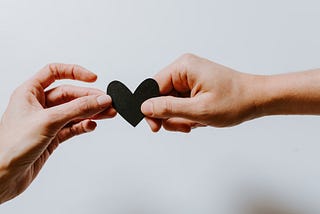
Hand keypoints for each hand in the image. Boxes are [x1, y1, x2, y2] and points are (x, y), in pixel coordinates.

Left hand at [0, 64, 115, 202]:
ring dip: (91, 112)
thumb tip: (99, 99)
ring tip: (108, 113)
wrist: (3, 177)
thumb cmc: (11, 147)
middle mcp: (38, 105)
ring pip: (74, 111)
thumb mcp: (48, 120)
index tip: (93, 78)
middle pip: (70, 94)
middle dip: (90, 98)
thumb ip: (77, 109)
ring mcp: (47, 121)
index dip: (74, 72)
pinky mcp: (52, 136)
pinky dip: (83, 126)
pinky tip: (91, 125)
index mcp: (29, 93)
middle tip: (107, 102)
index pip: (54, 72)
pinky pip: (73, 127)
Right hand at [141, 54, 258, 131]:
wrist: (257, 99)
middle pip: (161, 97)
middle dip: (171, 116)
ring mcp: (189, 79)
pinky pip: (181, 104)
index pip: (152, 87)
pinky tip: (200, 118)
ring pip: (170, 104)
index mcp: (183, 67)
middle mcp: (184, 70)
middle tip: (185, 126)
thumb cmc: (235, 100)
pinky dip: (188, 115)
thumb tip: (145, 107)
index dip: (151, 109)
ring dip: (181, 118)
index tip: (155, 127)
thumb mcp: (199, 109)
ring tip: (197, 122)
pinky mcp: (194, 87)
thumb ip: (169, 108)